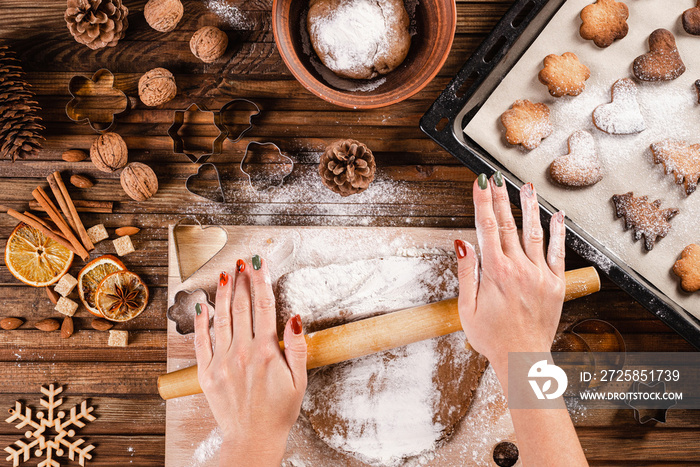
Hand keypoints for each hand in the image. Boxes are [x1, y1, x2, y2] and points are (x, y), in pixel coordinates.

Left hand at [194, 257, 306, 465]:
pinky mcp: (207, 373)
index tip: (260, 263)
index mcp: (266, 352)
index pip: (264, 306)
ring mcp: (222, 362)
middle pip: (241, 306)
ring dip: (223, 293)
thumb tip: (295, 317)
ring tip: (225, 273)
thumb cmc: (278, 412)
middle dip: (242, 280)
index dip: (261, 280)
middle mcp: (242, 352)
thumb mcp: (299, 380)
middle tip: (241, 261)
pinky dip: (201, 321)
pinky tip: (202, 305)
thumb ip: (297, 347)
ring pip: (221, 318)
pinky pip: (201, 341)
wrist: (253, 439)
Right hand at [454, 173, 565, 373]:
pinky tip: (557, 215)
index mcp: (495, 273)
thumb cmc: (491, 337)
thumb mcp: (467, 308)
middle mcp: (519, 269)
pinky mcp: (556, 284)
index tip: (480, 182)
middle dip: (501, 198)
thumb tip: (462, 243)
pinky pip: (558, 252)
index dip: (483, 202)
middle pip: (507, 224)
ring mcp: (540, 275)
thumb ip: (467, 273)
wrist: (523, 359)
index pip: (486, 227)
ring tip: (526, 186)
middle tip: (497, 177)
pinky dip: (558, 233)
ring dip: (529, 207)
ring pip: (534, 233)